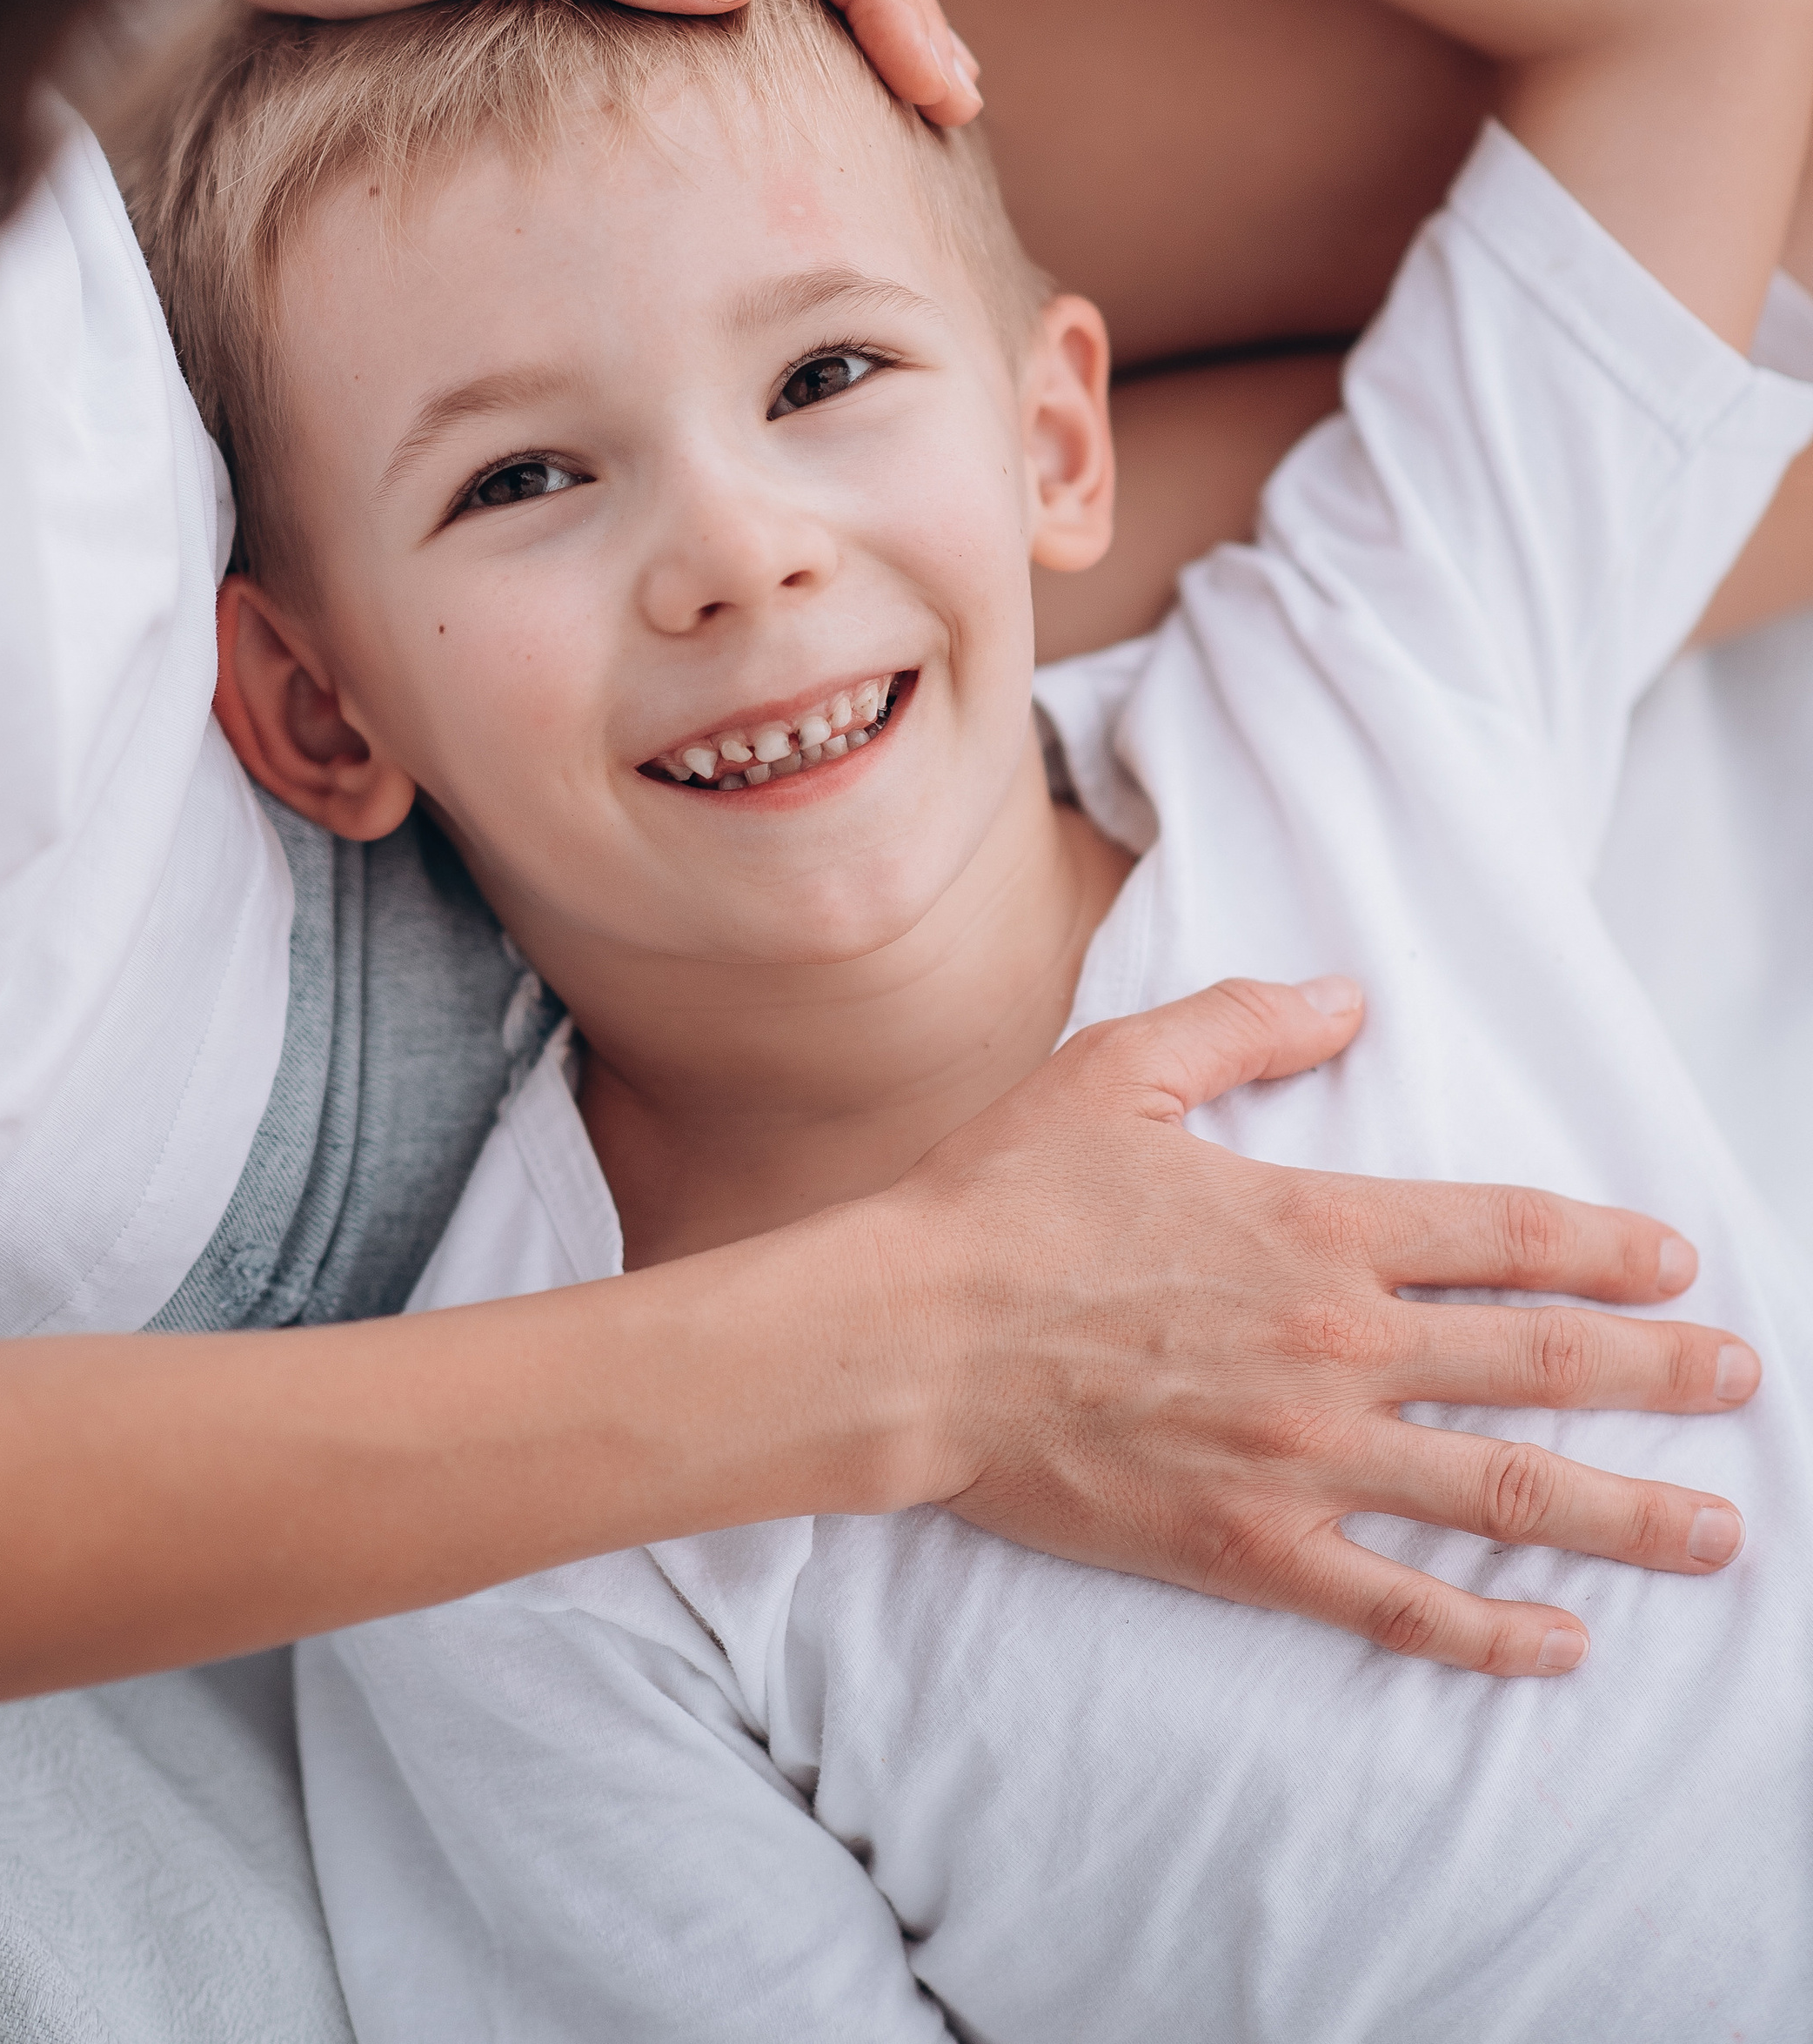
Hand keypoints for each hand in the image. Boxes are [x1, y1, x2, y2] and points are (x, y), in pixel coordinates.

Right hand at [888, 976, 1755, 1676]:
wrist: (910, 1336)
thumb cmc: (1007, 1197)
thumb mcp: (1125, 1068)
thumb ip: (1247, 1022)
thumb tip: (1347, 997)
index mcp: (1315, 1225)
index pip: (1502, 1235)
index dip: (1600, 1246)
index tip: (1673, 1261)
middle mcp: (1336, 1343)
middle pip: (1538, 1362)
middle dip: (1659, 1373)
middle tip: (1740, 1382)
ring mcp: (1303, 1455)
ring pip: (1501, 1489)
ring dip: (1623, 1512)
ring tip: (1715, 1530)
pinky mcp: (1252, 1544)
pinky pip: (1399, 1600)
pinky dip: (1491, 1629)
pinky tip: (1563, 1643)